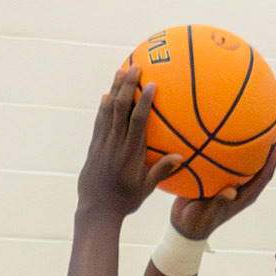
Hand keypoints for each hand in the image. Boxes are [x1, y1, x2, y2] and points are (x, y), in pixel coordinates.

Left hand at [76, 67, 183, 219]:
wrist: (95, 209)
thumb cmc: (124, 202)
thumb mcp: (145, 189)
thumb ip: (161, 172)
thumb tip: (180, 157)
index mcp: (130, 154)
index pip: (138, 122)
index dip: (143, 102)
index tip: (151, 84)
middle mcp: (115, 144)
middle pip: (120, 108)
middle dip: (127, 86)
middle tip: (135, 67)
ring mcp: (102, 143)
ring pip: (107, 110)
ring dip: (114, 89)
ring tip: (120, 71)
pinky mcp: (94, 146)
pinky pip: (99, 121)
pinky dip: (103, 107)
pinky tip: (106, 96)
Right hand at [168, 128, 275, 241]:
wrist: (185, 224)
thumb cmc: (198, 222)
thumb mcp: (207, 214)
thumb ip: (220, 202)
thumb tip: (232, 191)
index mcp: (245, 195)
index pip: (265, 176)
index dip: (273, 162)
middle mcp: (243, 185)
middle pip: (264, 162)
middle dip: (275, 144)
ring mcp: (234, 179)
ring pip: (250, 157)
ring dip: (260, 140)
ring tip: (267, 120)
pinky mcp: (221, 175)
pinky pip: (231, 156)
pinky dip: (234, 142)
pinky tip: (230, 126)